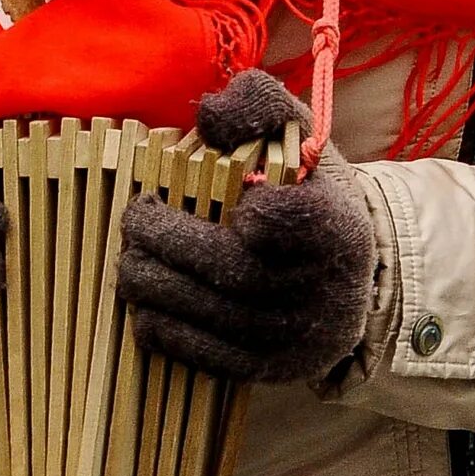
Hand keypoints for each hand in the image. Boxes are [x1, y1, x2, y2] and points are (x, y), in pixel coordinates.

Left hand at [117, 71, 372, 384]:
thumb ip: (257, 105)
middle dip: (169, 243)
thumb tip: (209, 112)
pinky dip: (167, 332)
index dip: (260, 214)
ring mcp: (300, 337)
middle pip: (236, 272)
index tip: (230, 200)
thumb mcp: (297, 135)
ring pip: (215, 317)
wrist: (346, 271)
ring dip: (155, 286)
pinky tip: (143, 305)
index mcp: (339, 227)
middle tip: (134, 220)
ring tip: (128, 259)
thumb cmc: (308, 191)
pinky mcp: (275, 370)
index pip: (299, 223)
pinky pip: (212, 357)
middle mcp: (327, 290)